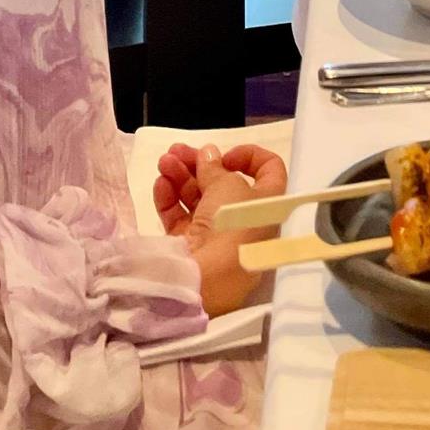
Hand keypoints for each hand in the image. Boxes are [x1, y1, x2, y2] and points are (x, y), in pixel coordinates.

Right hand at [154, 141, 288, 317]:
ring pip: (198, 199)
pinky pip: (182, 218)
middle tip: (176, 151)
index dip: (249, 156)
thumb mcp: (227, 185)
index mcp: (266, 204)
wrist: (208, 278)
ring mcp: (217, 236)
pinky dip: (171, 199)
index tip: (225, 155)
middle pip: (223, 184)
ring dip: (180, 177)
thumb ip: (214, 166)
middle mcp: (245, 220)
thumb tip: (208, 154)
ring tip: (163, 162)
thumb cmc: (232, 225)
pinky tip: (161, 184)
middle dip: (198, 164)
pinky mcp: (193, 248)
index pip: (268, 172)